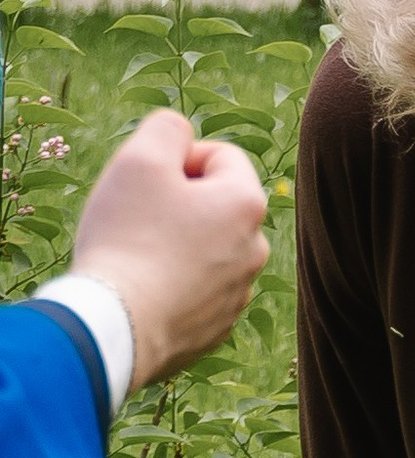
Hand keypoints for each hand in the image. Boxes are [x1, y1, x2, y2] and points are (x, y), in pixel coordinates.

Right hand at [72, 111, 270, 386]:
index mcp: (247, 205)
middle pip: (214, 205)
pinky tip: (140, 290)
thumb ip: (167, 129)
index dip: (178, 158)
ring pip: (205, 250)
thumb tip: (181, 133)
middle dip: (177, 203)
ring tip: (135, 255)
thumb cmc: (128, 237)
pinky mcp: (215, 329)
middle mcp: (255, 250)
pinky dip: (170, 285)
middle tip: (135, 216)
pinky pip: (194, 291)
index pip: (222, 156)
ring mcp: (238, 294)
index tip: (145, 181)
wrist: (116, 327)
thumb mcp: (140, 159)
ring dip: (174, 244)